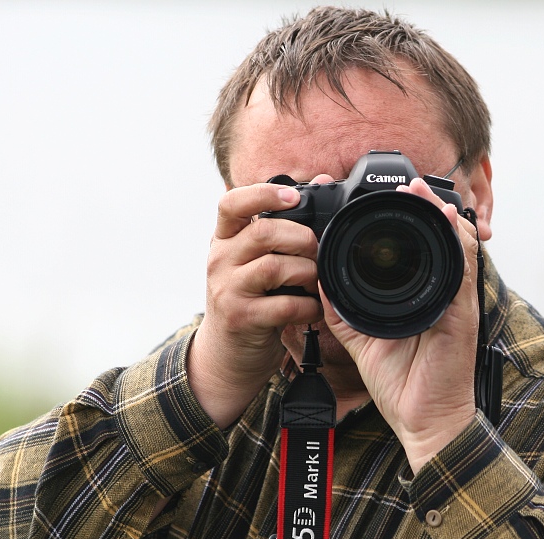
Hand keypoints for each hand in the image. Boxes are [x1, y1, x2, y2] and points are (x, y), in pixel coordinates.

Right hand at [188, 180, 325, 427]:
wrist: (227, 352)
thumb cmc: (252, 298)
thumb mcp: (256, 259)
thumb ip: (283, 226)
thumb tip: (323, 180)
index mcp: (224, 239)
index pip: (231, 203)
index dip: (263, 194)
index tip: (294, 197)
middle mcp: (220, 260)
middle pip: (264, 233)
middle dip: (302, 239)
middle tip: (317, 252)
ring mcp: (227, 290)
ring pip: (275, 267)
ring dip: (308, 273)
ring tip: (315, 282)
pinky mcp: (241, 318)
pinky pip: (285, 306)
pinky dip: (308, 307)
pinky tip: (313, 309)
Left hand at [321, 178, 479, 472]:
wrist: (421, 420)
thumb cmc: (399, 383)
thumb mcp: (360, 338)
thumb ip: (342, 309)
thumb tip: (320, 279)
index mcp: (416, 295)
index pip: (412, 248)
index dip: (402, 220)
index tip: (381, 197)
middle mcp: (438, 292)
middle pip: (436, 238)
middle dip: (422, 207)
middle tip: (405, 183)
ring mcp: (454, 300)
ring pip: (453, 244)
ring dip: (439, 215)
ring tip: (421, 191)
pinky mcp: (463, 313)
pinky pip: (464, 269)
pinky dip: (456, 242)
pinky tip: (447, 220)